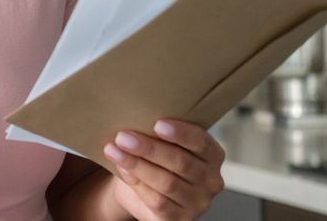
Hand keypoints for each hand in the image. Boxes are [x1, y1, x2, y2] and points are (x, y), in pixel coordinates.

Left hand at [103, 119, 225, 220]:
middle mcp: (211, 181)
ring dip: (137, 165)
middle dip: (149, 149)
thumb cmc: (155, 159)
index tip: (157, 124)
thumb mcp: (162, 143)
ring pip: (167, 183)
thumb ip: (158, 133)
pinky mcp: (180, 219)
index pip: (201, 143)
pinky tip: (122, 169)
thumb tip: (135, 116)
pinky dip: (137, 183)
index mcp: (212, 155)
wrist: (142, 191)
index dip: (181, 133)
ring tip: (114, 151)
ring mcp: (197, 203)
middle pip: (181, 163)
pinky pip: (158, 201)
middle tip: (123, 137)